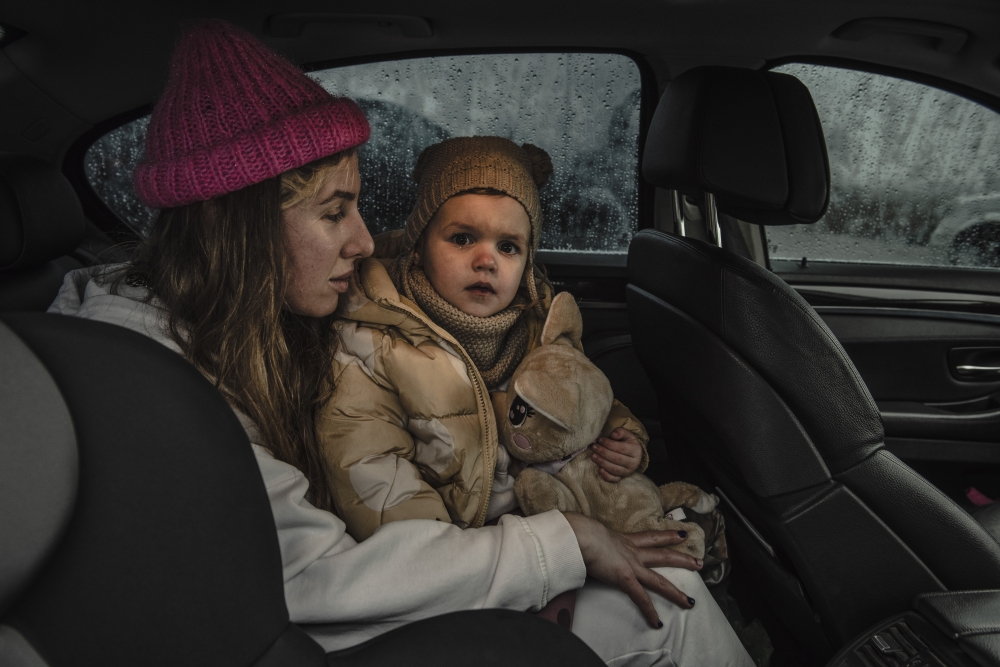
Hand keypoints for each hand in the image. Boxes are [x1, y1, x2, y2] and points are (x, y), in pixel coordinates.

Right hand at [562, 512, 701, 627]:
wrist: (579, 535)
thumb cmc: (579, 531)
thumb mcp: (590, 531)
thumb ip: (591, 536)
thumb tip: (582, 537)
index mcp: (624, 540)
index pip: (649, 537)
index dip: (667, 535)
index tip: (681, 534)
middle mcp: (631, 551)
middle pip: (662, 555)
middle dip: (682, 559)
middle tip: (699, 563)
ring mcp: (630, 565)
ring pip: (659, 580)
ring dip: (675, 592)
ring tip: (690, 601)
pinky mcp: (624, 578)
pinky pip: (640, 598)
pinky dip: (649, 611)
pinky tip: (657, 623)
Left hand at [591, 427, 642, 481]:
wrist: (633, 455)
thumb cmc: (627, 443)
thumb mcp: (627, 435)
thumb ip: (621, 432)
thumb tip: (613, 435)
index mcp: (635, 451)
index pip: (621, 448)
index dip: (609, 444)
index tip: (599, 439)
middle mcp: (633, 463)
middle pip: (617, 459)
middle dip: (603, 453)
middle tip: (594, 447)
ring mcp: (627, 472)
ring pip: (614, 469)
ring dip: (602, 463)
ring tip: (593, 456)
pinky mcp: (622, 478)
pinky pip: (614, 479)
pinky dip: (606, 476)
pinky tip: (599, 470)